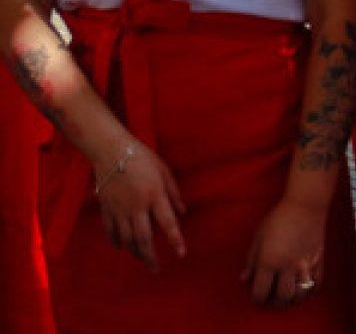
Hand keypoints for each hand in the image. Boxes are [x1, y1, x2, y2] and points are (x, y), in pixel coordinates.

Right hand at [94, 140, 186, 271]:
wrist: (111, 150)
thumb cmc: (142, 157)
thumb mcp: (164, 170)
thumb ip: (174, 192)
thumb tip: (183, 213)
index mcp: (154, 194)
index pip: (168, 223)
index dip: (175, 240)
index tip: (181, 254)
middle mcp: (137, 206)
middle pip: (144, 239)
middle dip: (151, 257)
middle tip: (157, 269)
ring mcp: (119, 209)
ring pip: (127, 239)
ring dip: (135, 252)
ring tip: (143, 259)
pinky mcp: (106, 209)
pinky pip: (111, 232)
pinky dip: (117, 242)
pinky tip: (123, 246)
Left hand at [242, 198, 325, 306]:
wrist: (305, 204)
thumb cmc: (278, 217)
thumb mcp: (259, 235)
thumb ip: (251, 259)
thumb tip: (244, 278)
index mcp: (269, 260)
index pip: (260, 292)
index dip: (256, 298)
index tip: (257, 296)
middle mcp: (287, 266)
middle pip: (282, 297)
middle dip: (275, 303)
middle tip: (272, 299)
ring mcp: (304, 264)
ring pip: (300, 294)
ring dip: (293, 299)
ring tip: (288, 294)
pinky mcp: (318, 260)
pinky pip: (316, 283)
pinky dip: (310, 290)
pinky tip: (304, 286)